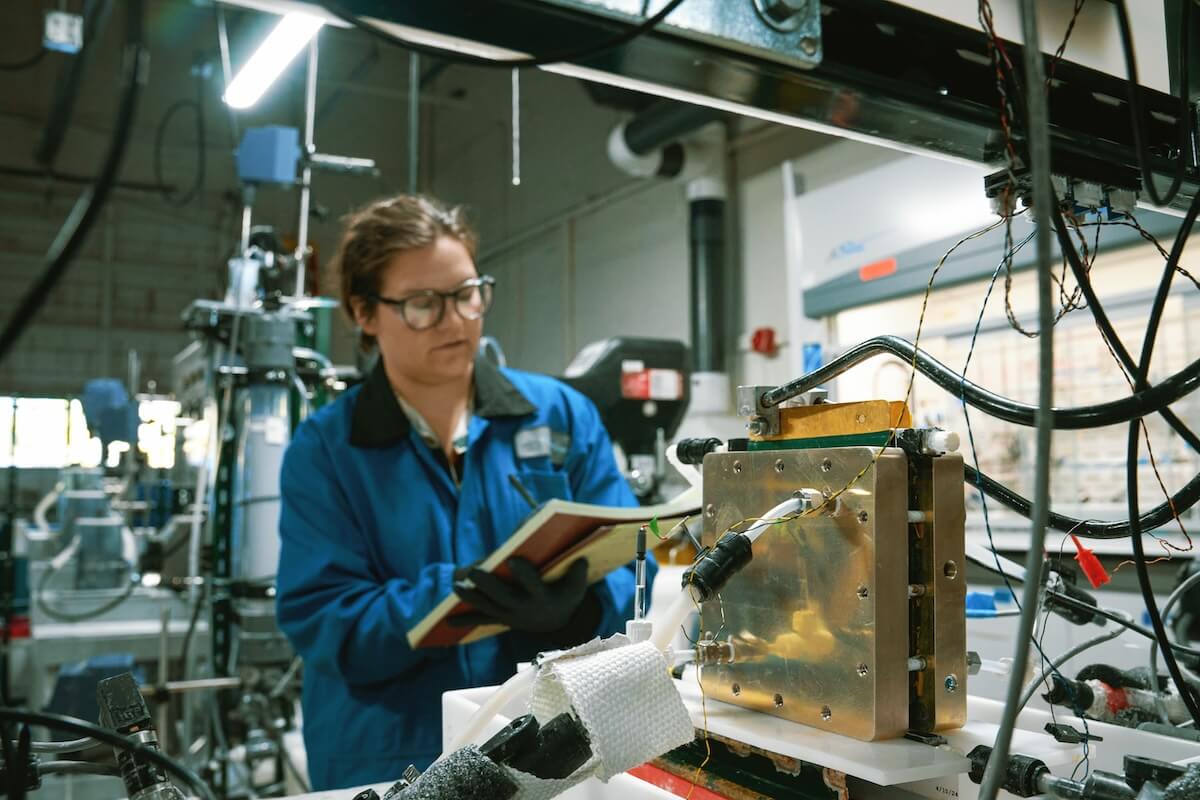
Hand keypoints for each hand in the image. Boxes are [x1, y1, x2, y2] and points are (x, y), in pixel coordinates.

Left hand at [450, 557, 596, 640]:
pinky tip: (447, 620)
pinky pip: (482, 620)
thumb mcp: (577, 584)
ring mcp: (511, 616)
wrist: (558, 622)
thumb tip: (577, 556)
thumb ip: (577, 570)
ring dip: (471, 597)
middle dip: (488, 584)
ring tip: (456, 585)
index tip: (513, 558)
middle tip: (473, 571)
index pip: (533, 584)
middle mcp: (525, 609)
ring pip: (488, 607)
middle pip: (504, 596)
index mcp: (544, 598)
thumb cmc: (566, 594)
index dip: (524, 573)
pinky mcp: (501, 619)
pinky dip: (465, 620)